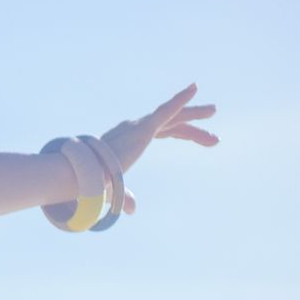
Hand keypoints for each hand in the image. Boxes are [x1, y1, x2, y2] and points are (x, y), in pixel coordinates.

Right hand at [99, 82, 219, 215]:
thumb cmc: (92, 179)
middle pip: (172, 124)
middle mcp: (136, 129)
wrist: (84, 174)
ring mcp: (141, 127)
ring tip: (214, 110)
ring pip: (174, 117)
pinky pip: (166, 111)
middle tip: (214, 137)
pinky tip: (193, 88)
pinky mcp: (144, 129)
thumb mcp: (115, 186)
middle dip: (193, 128)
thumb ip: (126, 195)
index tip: (207, 141)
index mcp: (131, 139)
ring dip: (194, 113)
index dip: (184, 133)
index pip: (164, 131)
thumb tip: (133, 210)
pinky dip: (179, 99)